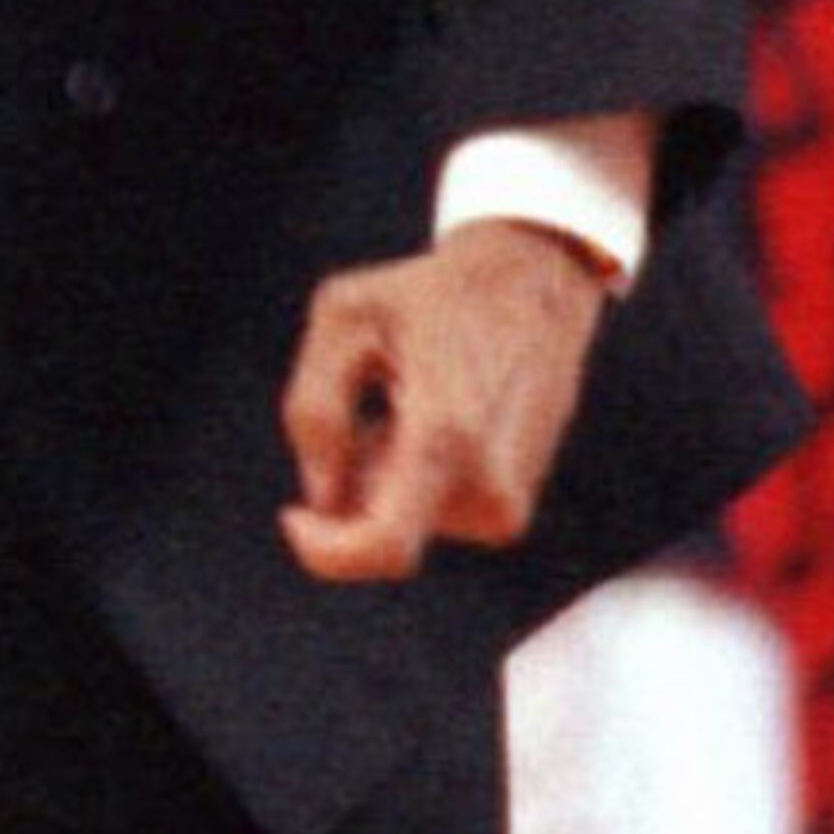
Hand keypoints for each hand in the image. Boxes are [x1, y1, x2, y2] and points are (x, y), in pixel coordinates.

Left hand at [279, 219, 608, 582]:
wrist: (537, 283)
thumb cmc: (434, 293)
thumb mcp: (344, 316)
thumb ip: (313, 408)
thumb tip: (321, 498)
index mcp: (446, 437)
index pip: (384, 547)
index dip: (325, 550)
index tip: (296, 514)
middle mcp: (488, 485)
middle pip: (378, 531)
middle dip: (353, 481)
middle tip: (374, 405)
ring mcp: (507, 503)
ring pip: (402, 521)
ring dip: (384, 472)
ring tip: (412, 397)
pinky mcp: (511, 507)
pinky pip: (431, 512)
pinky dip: (413, 475)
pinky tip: (436, 414)